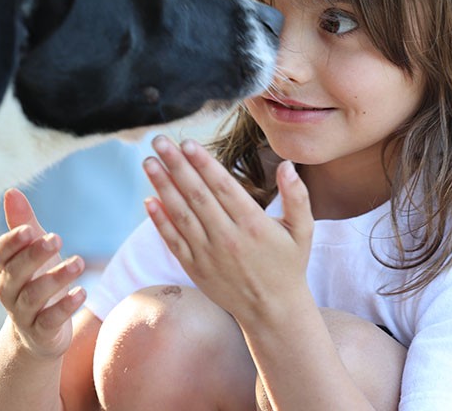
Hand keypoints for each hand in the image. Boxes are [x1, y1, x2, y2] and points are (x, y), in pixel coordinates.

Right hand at [0, 189, 85, 358]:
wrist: (38, 335)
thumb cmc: (36, 282)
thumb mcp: (33, 252)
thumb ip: (23, 224)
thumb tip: (11, 191)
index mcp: (5, 268)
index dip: (11, 242)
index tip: (29, 229)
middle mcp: (9, 291)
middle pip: (15, 272)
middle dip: (34, 255)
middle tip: (56, 238)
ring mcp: (23, 314)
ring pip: (34, 296)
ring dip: (56, 278)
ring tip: (79, 262)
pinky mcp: (41, 333)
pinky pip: (50, 320)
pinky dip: (66, 307)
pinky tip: (82, 292)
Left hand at [142, 136, 313, 324]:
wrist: (273, 312)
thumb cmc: (289, 265)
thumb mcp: (303, 231)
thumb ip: (298, 197)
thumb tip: (287, 165)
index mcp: (253, 224)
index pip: (223, 186)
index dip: (203, 163)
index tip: (187, 143)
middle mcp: (228, 237)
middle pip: (197, 195)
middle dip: (176, 165)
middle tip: (160, 141)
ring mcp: (208, 254)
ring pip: (181, 214)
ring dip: (163, 186)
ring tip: (149, 162)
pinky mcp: (195, 268)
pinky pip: (173, 240)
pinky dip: (160, 220)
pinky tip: (148, 200)